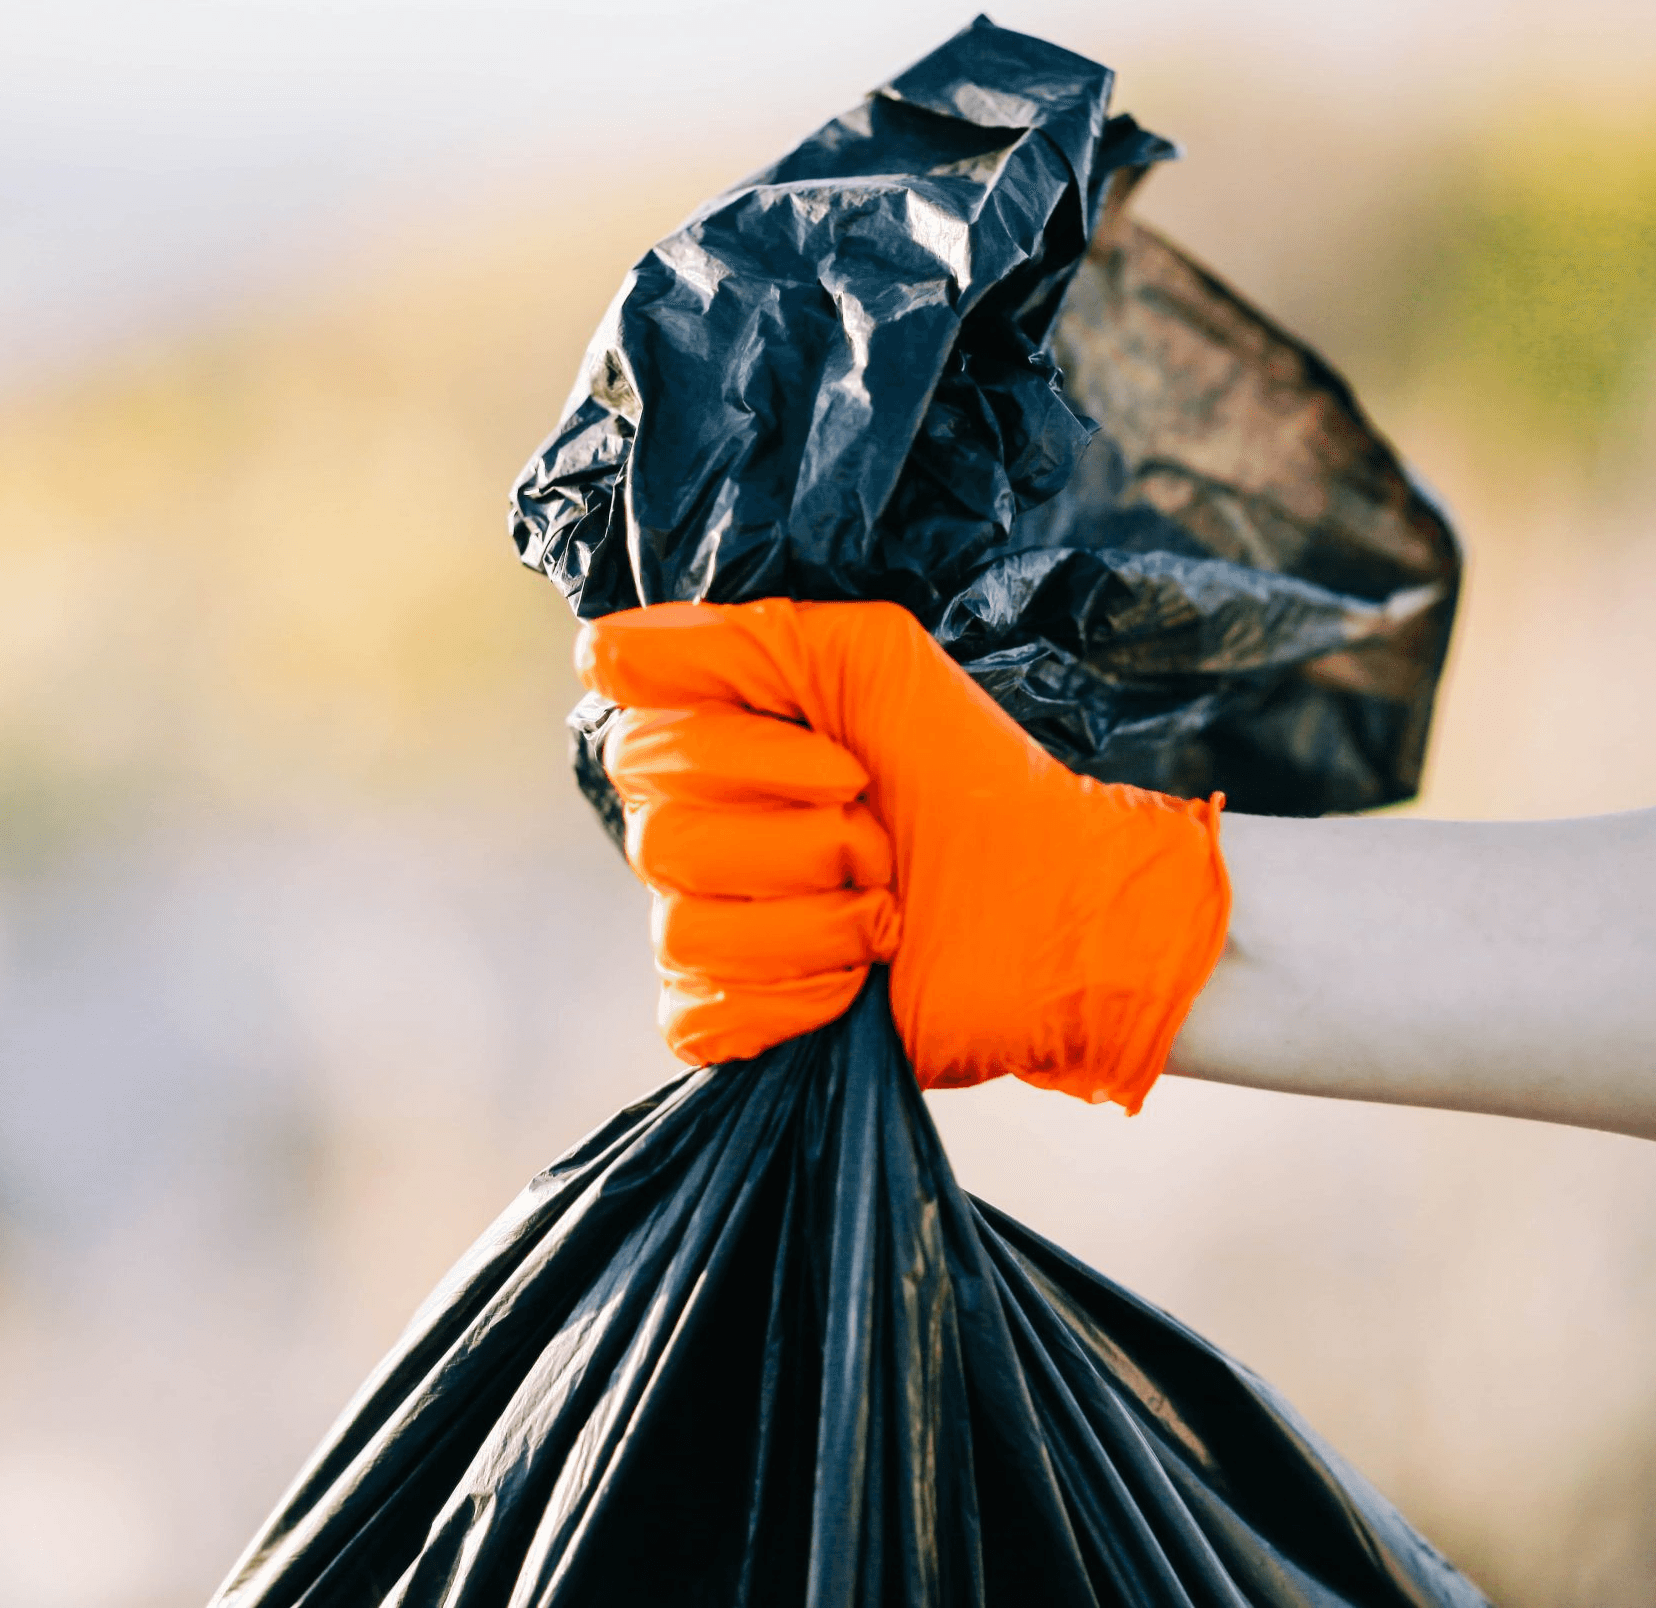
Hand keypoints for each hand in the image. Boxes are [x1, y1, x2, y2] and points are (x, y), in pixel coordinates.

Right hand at [578, 599, 1228, 1110]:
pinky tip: (855, 982)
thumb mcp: (870, 658)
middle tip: (881, 834)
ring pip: (685, 929)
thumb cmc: (971, 773)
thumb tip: (597, 650)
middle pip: (660, 836)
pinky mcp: (738, 1018)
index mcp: (711, 739)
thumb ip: (743, 638)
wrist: (1058, 903)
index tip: (837, 755)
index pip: (627, 728)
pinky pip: (698, 1014)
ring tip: (886, 909)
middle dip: (802, 838)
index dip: (730, 748)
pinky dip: (793, 997)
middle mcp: (694, 830)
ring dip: (816, 920)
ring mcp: (712, 928)